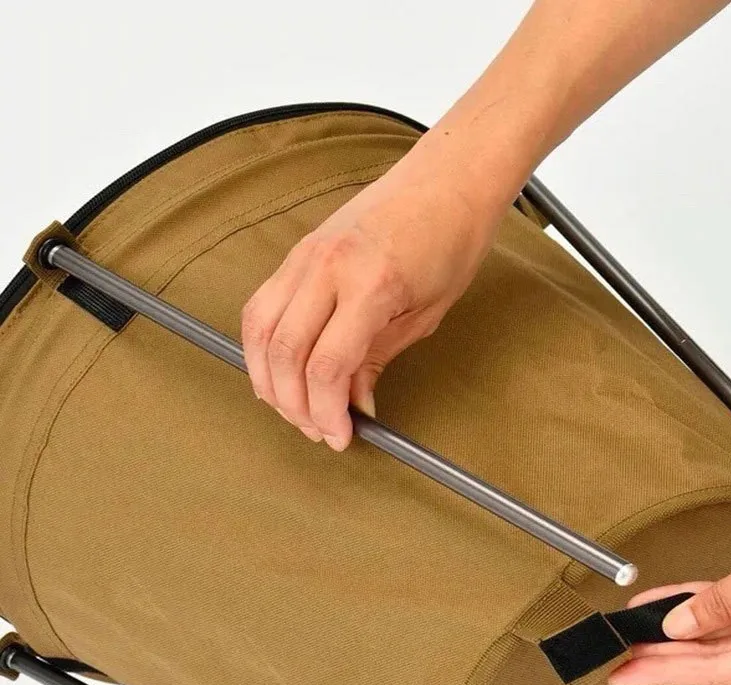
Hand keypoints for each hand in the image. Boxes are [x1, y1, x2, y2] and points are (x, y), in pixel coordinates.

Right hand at [241, 138, 499, 450]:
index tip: (339, 436)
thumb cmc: (449, 242)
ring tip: (291, 406)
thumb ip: (377, 361)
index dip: (326, 412)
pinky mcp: (297, 252)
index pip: (325, 366)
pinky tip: (275, 367)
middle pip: (283, 353)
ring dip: (267, 378)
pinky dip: (261, 344)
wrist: (446, 180)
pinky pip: (261, 305)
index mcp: (369, 285)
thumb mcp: (423, 315)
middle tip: (316, 429)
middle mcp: (326, 268)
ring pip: (258, 330)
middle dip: (293, 404)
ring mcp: (305, 255)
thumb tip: (352, 404)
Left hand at [607, 505, 730, 684]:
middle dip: (663, 656)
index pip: (719, 674)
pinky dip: (692, 602)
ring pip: (717, 634)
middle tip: (619, 656)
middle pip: (715, 659)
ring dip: (672, 630)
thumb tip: (679, 625)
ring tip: (631, 630)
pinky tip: (659, 604)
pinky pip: (727, 607)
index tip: (627, 675)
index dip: (667, 675)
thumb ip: (723, 603)